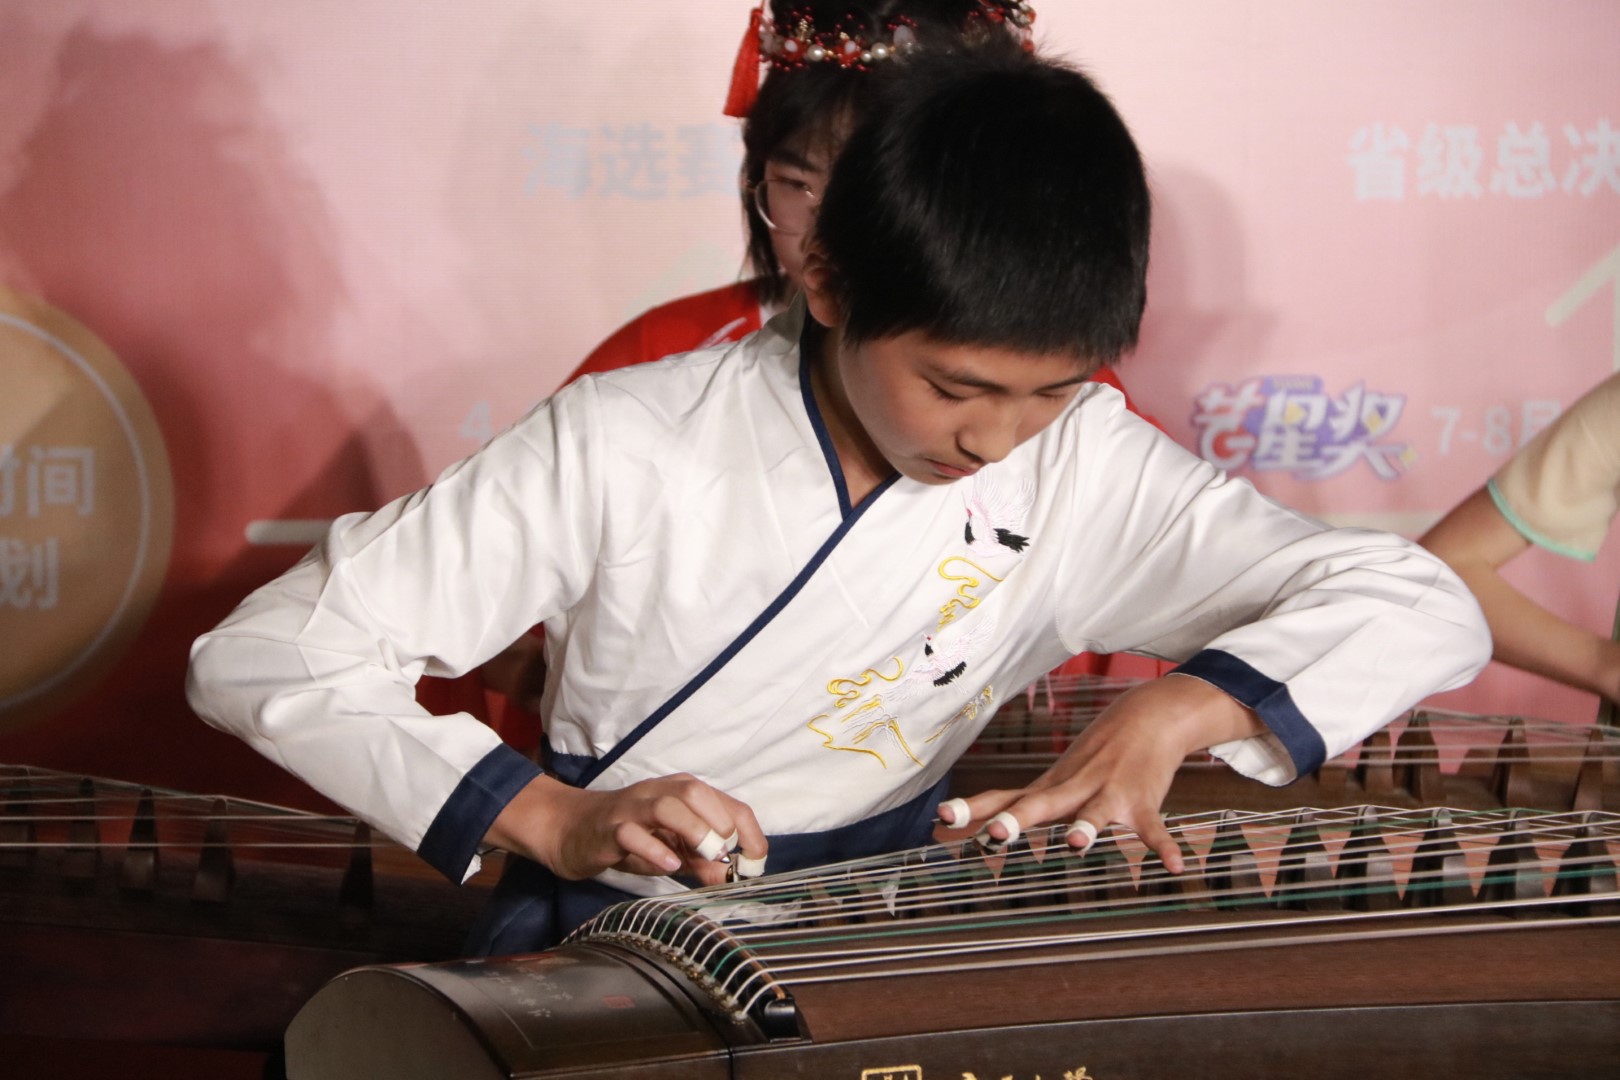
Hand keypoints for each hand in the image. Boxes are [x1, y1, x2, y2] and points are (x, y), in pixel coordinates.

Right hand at [486, 772, 767, 883]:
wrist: (570, 829)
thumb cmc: (628, 836)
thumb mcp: (671, 849)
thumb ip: (700, 860)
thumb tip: (730, 875)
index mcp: (682, 794)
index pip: (727, 803)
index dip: (748, 832)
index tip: (756, 861)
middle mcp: (659, 793)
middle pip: (697, 792)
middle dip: (719, 823)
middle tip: (725, 854)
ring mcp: (632, 808)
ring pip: (666, 806)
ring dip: (692, 830)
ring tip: (704, 856)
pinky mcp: (609, 828)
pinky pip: (632, 833)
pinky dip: (654, 849)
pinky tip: (668, 865)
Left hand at [941, 674, 1264, 872]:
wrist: (1147, 716)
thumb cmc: (1092, 759)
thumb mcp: (1052, 780)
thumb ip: (1013, 805)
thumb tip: (964, 824)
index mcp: (1049, 788)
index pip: (1004, 797)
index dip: (973, 809)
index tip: (942, 819)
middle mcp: (1073, 789)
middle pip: (1041, 805)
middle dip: (1018, 821)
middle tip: (996, 836)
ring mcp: (1109, 793)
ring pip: (1095, 812)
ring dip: (1086, 827)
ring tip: (1076, 845)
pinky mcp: (1143, 801)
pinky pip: (1154, 828)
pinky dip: (1165, 846)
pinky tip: (1176, 867)